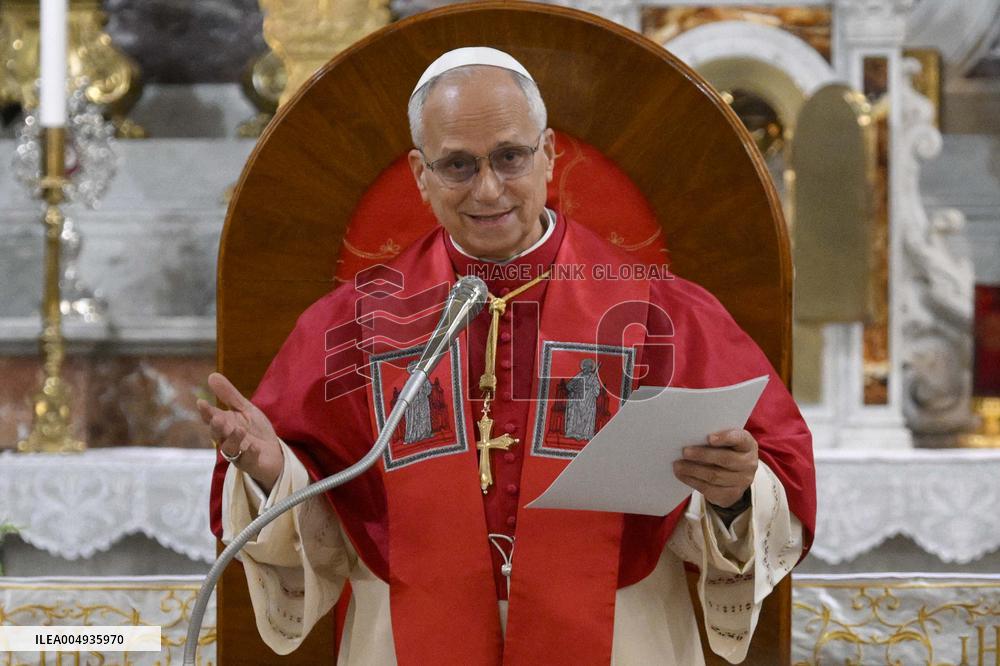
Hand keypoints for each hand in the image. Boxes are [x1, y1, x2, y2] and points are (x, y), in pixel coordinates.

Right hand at [197, 372, 282, 492]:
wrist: (273, 452)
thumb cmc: (255, 430)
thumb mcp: (245, 409)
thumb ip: (229, 395)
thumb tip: (211, 375)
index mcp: (225, 425)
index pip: (211, 418)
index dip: (206, 412)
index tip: (201, 402)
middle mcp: (227, 439)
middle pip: (218, 434)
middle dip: (217, 426)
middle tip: (217, 417)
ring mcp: (238, 453)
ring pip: (230, 448)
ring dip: (233, 439)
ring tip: (239, 429)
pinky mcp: (250, 463)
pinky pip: (248, 459)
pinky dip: (250, 453)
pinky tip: (253, 447)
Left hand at [672, 428, 757, 508]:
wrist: (735, 475)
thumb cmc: (726, 450)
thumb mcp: (726, 441)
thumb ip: (714, 437)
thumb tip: (689, 436)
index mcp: (748, 445)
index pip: (740, 438)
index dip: (726, 438)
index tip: (709, 438)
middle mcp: (749, 463)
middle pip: (725, 459)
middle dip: (703, 455)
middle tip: (685, 452)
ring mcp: (742, 481)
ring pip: (715, 476)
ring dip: (693, 470)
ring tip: (678, 465)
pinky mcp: (731, 495)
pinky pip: (710, 489)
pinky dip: (693, 481)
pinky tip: (682, 475)